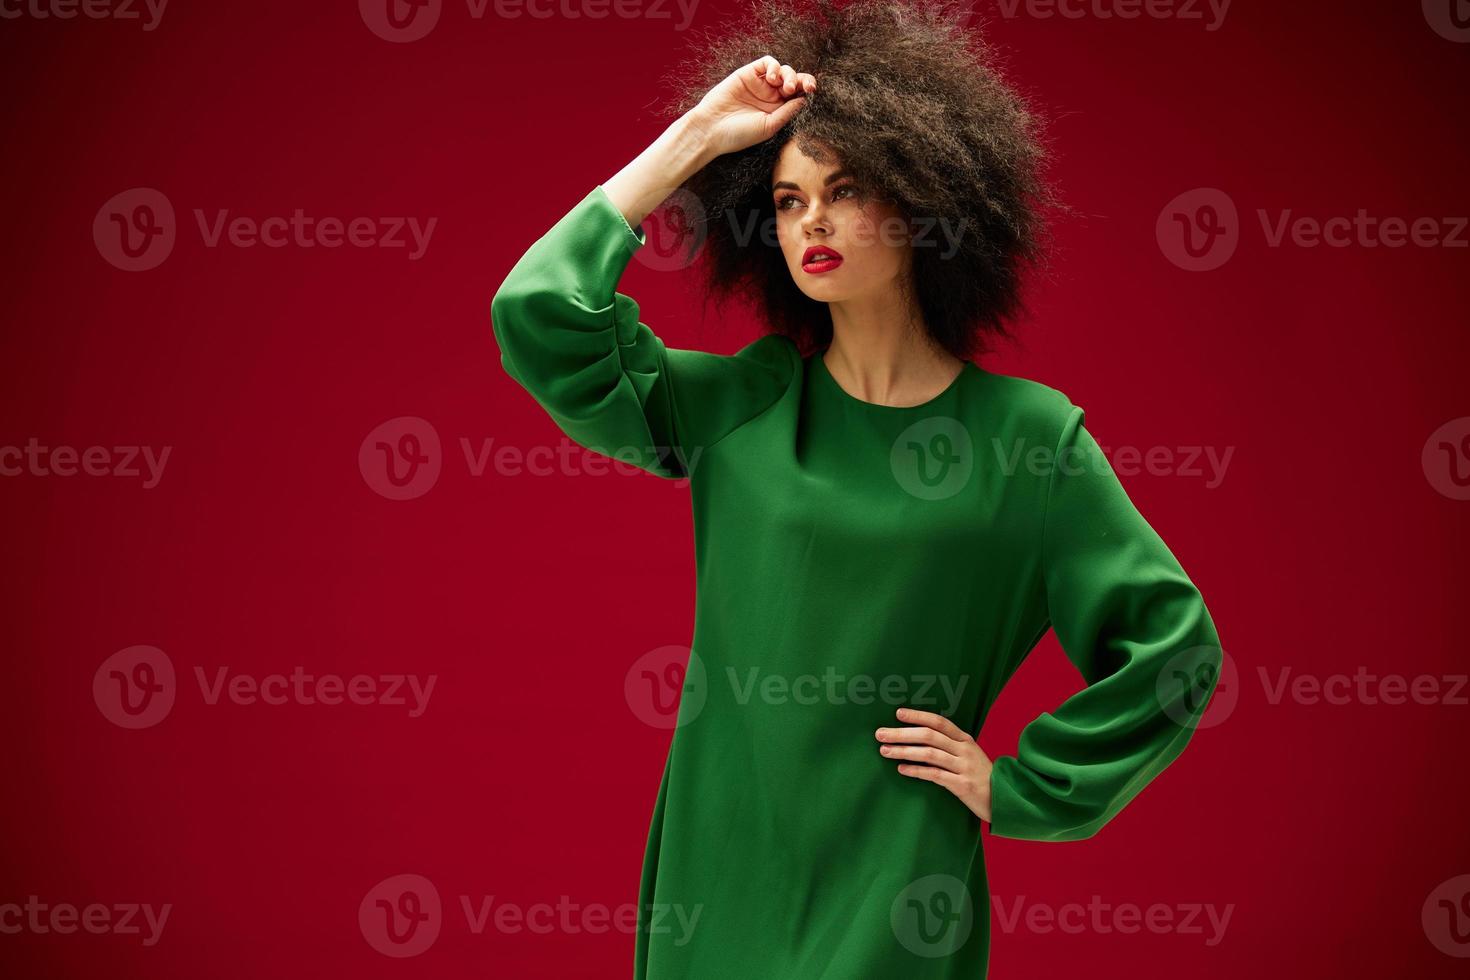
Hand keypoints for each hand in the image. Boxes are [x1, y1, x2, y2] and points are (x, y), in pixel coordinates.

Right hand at [685, 55, 815, 158]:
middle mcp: (770, 96)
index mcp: (778, 110)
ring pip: (783, 70)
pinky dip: (774, 66)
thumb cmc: (739, 134)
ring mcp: (759, 84)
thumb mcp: (769, 126)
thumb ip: (787, 112)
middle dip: (802, 80)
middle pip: (794, 80)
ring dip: (788, 74)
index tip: (811, 91)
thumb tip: (805, 99)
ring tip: (783, 86)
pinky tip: (772, 78)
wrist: (711, 129)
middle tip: (801, 87)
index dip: (807, 89)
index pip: (798, 95)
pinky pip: (767, 63)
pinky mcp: (748, 74)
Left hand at [876, 706, 994, 822]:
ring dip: (904, 751)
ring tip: (885, 751)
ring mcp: (964, 767)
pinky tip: (902, 769)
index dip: (918, 715)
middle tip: (880, 734)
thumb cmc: (981, 776)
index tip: (898, 713)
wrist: (1005, 799)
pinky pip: (935, 775)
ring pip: (929, 754)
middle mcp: (964, 750)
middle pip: (929, 735)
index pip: (938, 722)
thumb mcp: (968, 755)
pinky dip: (916, 771)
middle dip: (902, 733)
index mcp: (965, 739)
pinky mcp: (963, 785)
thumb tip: (917, 737)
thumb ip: (949, 745)